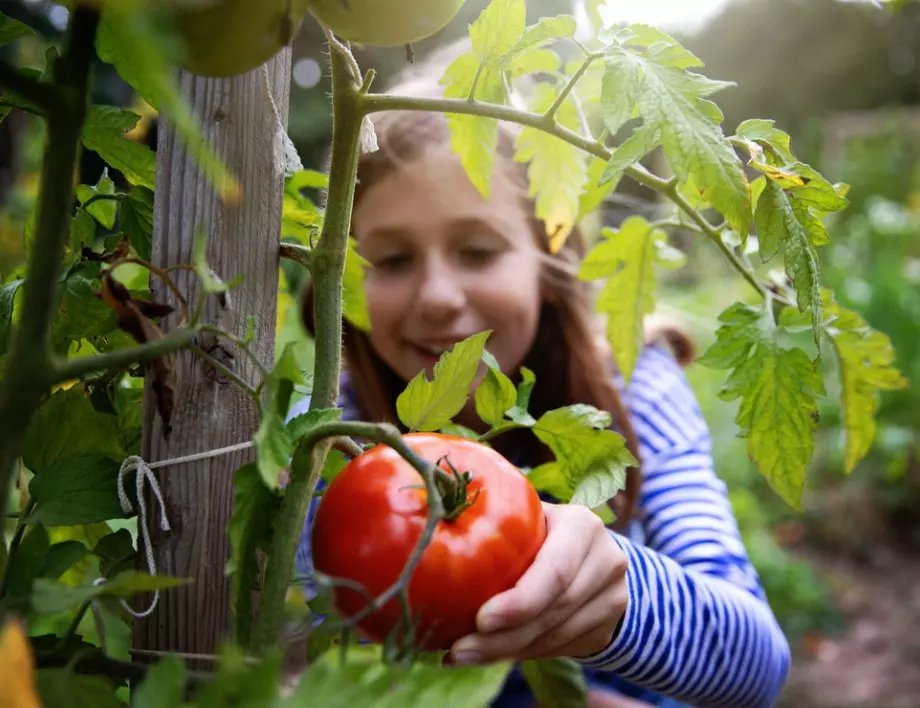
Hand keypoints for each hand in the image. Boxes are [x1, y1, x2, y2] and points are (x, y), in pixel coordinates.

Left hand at [448, 502, 628, 664]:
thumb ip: (497, 517)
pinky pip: (558, 649)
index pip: (556, 570)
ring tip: (463, 654)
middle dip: (502, 636)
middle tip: (459, 649)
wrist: (595, 555)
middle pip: (553, 610)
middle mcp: (606, 560)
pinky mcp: (607, 628)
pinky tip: (489, 654)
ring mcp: (612, 597)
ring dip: (506, 652)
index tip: (480, 619)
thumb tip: (438, 521)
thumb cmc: (543, 529)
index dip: (520, 600)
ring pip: (555, 636)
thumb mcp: (529, 515)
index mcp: (582, 525)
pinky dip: (521, 654)